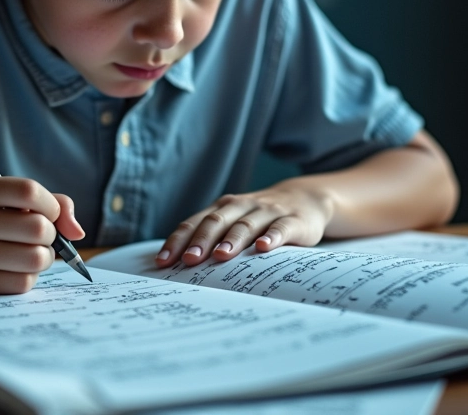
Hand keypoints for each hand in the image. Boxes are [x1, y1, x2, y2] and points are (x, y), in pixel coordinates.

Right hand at [0, 176, 83, 293]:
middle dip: (50, 233)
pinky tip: (16, 267)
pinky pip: (23, 283)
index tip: (49, 212)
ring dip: (45, 256)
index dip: (51, 204)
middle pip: (39, 228)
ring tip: (32, 251)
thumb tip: (78, 232)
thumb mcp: (1, 196)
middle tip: (40, 235)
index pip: (29, 191)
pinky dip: (30, 276)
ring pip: (37, 258)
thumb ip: (48, 202)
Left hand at [155, 181, 334, 266]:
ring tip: (221, 256)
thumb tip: (181, 268)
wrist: (303, 199)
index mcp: (222, 208)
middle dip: (201, 240)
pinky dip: (272, 237)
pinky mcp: (293, 220)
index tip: (163, 261)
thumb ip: (213, 239)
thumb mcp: (235, 223)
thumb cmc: (259, 218)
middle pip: (217, 222)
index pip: (195, 223)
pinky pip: (281, 228)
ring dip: (232, 240)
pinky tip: (263, 248)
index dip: (178, 241)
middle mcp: (241, 206)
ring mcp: (267, 212)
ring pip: (246, 224)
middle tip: (188, 260)